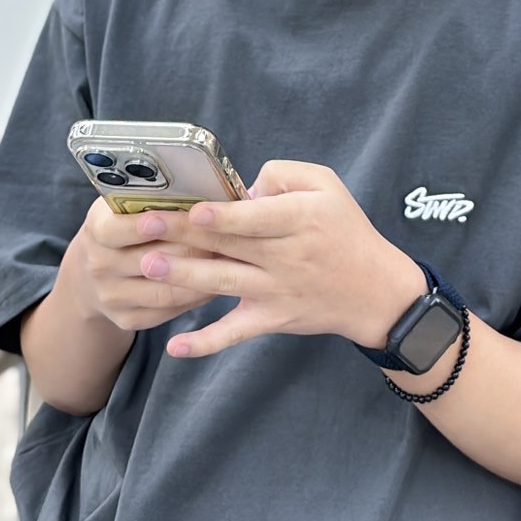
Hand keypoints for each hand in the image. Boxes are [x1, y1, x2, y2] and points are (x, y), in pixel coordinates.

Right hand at [71, 196, 218, 333]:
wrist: (92, 272)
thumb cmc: (123, 225)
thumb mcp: (125, 205)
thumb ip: (153, 199)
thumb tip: (202, 191)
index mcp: (97, 229)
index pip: (121, 229)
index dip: (150, 224)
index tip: (183, 217)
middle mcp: (99, 266)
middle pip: (152, 261)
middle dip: (193, 249)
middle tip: (227, 240)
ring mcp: (111, 297)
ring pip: (165, 290)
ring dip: (201, 278)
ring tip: (230, 263)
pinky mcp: (126, 319)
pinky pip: (168, 311)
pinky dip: (195, 297)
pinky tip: (216, 283)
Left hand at [137, 160, 425, 359]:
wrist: (375, 291)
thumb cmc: (346, 229)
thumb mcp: (326, 185)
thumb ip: (283, 174)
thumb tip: (242, 186)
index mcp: (299, 220)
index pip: (257, 218)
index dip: (225, 216)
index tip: (194, 210)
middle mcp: (285, 257)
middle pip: (229, 246)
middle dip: (184, 236)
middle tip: (144, 227)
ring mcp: (276, 292)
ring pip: (224, 283)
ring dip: (184, 277)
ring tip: (148, 267)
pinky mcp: (271, 319)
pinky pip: (235, 333)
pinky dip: (206, 343)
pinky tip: (176, 346)